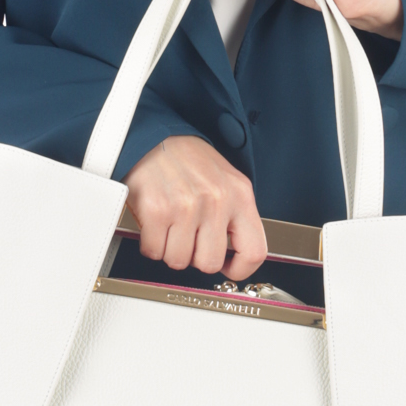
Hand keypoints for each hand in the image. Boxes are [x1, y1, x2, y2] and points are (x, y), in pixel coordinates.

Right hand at [122, 135, 266, 280]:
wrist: (154, 136)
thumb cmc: (187, 158)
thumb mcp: (225, 181)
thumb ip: (234, 215)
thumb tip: (233, 252)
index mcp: (239, 195)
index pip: (254, 251)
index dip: (240, 269)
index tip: (227, 268)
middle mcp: (216, 201)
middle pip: (209, 263)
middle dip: (194, 257)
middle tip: (188, 240)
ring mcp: (187, 207)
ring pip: (179, 260)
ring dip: (170, 249)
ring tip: (170, 227)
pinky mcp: (158, 210)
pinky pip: (154, 250)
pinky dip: (151, 243)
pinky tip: (155, 225)